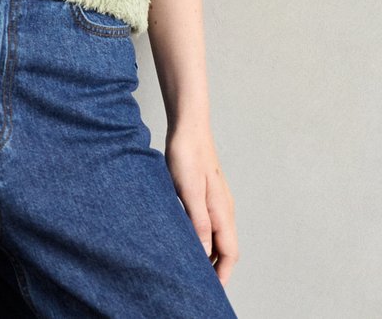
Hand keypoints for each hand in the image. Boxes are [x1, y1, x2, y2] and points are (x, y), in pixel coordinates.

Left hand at [164, 125, 238, 286]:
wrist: (188, 126)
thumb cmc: (187, 155)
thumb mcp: (189, 190)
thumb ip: (198, 222)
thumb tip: (205, 253)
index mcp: (222, 210)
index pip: (229, 252)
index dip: (223, 274)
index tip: (211, 290)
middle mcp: (223, 208)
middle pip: (226, 248)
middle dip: (217, 268)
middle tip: (199, 283)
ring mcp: (216, 200)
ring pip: (218, 235)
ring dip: (210, 253)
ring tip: (192, 266)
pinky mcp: (207, 192)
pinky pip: (210, 223)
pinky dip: (203, 237)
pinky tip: (189, 237)